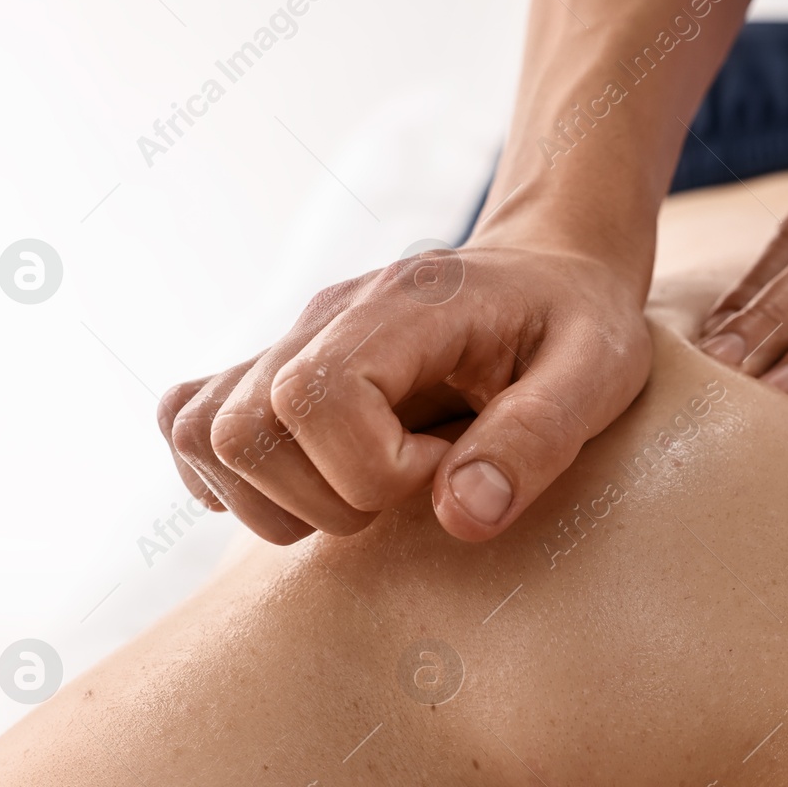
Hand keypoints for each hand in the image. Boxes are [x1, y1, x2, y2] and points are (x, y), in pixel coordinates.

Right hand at [157, 242, 650, 543]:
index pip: (313, 396)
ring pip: (202, 438)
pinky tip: (316, 483)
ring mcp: (289, 342)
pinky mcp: (273, 373)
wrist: (551, 270)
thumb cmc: (579, 323)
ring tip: (371, 487)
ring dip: (281, 501)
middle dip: (329, 500)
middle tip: (416, 484)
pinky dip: (235, 480)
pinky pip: (190, 426)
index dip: (373, 469)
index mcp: (405, 305)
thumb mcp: (597, 373)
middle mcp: (326, 316)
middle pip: (242, 431)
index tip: (448, 467)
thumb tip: (460, 516)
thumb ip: (537, 437)